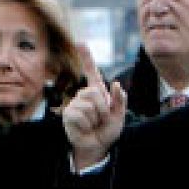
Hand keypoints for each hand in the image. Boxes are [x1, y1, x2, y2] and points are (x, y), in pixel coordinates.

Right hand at [63, 44, 125, 166]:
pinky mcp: (68, 114)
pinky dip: (87, 124)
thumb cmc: (107, 130)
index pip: (92, 72)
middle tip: (102, 119)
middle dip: (103, 109)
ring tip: (93, 124)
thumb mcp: (119, 116)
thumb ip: (120, 101)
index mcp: (98, 93)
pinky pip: (79, 114)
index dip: (87, 57)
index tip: (81, 42)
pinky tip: (85, 128)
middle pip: (95, 93)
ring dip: (96, 118)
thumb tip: (117, 84)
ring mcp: (75, 104)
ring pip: (88, 105)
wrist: (98, 146)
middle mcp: (84, 95)